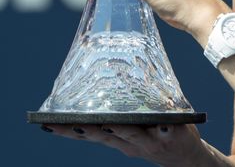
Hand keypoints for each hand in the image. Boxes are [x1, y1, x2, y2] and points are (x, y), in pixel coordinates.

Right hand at [42, 123, 204, 165]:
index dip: (69, 131)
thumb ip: (121, 113)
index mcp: (118, 139)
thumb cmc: (157, 134)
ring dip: (120, 129)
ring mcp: (150, 141)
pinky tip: (162, 122)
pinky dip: (164, 127)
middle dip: (89, 130)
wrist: (186, 156)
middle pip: (106, 137)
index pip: (91, 135)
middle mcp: (130, 143)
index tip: (48, 124)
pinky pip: (167, 130)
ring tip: (110, 122)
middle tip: (72, 122)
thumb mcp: (135, 128)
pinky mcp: (172, 136)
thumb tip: (109, 78)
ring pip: (132, 134)